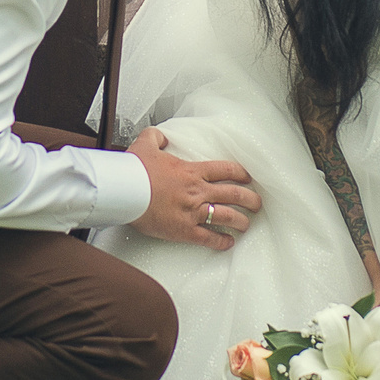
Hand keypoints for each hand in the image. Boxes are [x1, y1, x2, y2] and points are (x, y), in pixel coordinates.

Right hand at [129, 126, 261, 250]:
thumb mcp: (146, 144)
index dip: (242, 174)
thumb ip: (156, 137)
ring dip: (241, 221)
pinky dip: (221, 242)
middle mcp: (197, 191)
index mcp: (192, 171)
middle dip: (250, 200)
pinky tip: (228, 243)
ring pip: (227, 217)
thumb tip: (160, 137)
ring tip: (247, 224)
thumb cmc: (133, 170)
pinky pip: (209, 238)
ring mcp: (192, 212)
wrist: (123, 190)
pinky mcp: (183, 230)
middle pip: (234, 195)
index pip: (226, 170)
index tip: (248, 178)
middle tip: (257, 204)